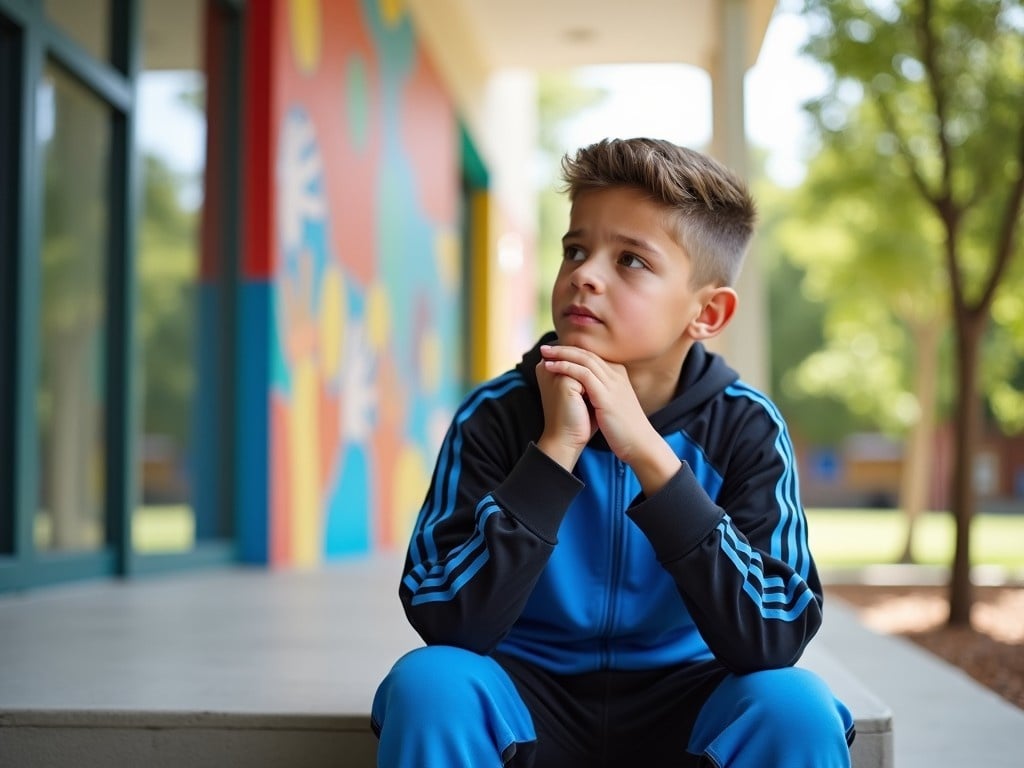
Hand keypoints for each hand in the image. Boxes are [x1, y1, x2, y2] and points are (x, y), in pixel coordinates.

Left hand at [538, 345, 680, 493]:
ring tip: (544, 353)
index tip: (554, 352)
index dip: (572, 352)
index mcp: (618, 375)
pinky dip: (565, 367)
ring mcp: (613, 383)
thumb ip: (600, 393)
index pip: (592, 356)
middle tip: (545, 347)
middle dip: (564, 348)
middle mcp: (616, 374)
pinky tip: (551, 366)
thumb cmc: (622, 428)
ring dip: (562, 354)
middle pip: (587, 353)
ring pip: (584, 359)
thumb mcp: (611, 405)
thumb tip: (582, 391)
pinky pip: (583, 373)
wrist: (639, 444)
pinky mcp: (606, 395)